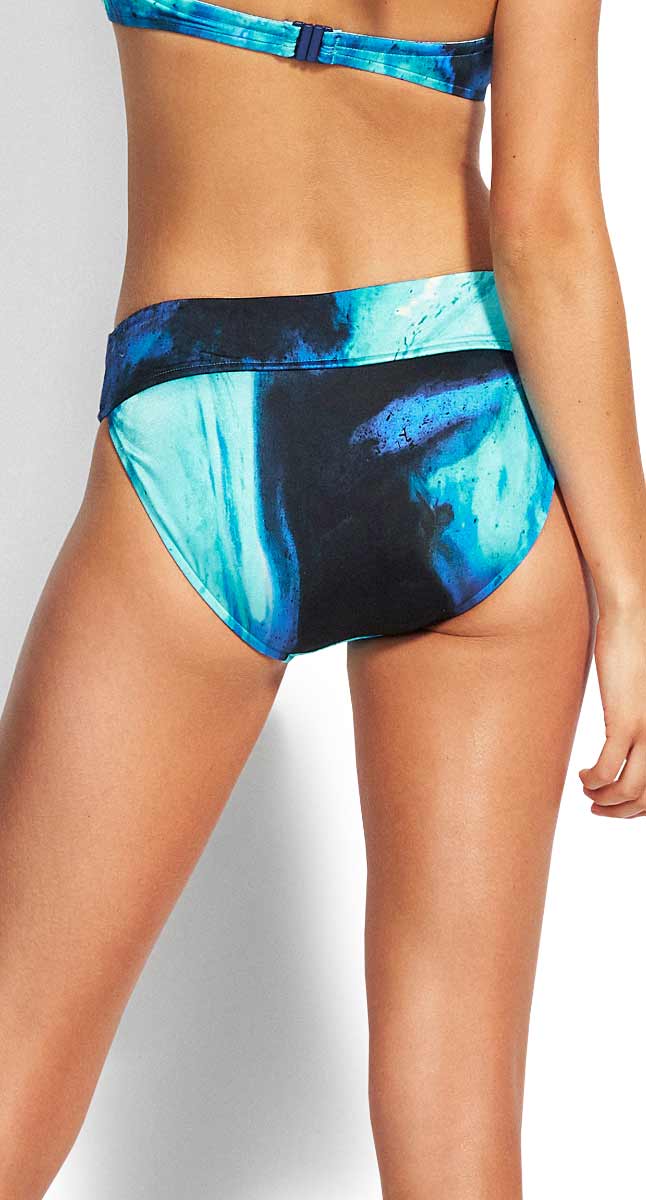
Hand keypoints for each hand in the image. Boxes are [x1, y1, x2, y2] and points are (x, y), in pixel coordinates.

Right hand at [579, 605, 645, 817]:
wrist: (635, 619)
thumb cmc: (641, 651)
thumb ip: (644, 724)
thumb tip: (631, 744)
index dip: (640, 807)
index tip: (619, 805)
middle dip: (621, 811)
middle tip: (598, 807)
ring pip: (629, 789)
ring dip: (604, 799)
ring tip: (588, 790)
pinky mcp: (627, 720)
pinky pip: (608, 767)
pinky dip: (594, 779)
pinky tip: (583, 775)